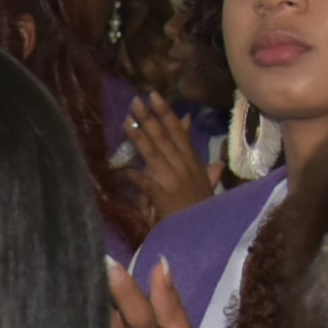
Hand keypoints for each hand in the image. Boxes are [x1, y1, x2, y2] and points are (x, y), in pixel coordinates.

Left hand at [116, 94, 218, 228]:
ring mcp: (173, 180)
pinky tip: (123, 170)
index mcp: (192, 161)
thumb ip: (189, 144)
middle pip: (164, 137)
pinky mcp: (164, 197)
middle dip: (149, 118)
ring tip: (126, 121)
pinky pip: (146, 184)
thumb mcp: (202, 177)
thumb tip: (191, 124)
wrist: (204, 231)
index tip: (154, 96)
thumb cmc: (201, 207)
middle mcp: (183, 166)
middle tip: (135, 100)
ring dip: (139, 137)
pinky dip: (135, 177)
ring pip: (154, 154)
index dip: (166, 113)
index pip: (178, 132)